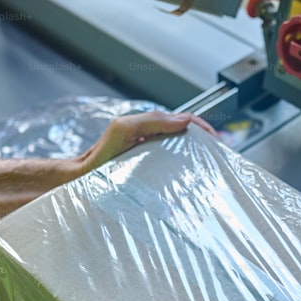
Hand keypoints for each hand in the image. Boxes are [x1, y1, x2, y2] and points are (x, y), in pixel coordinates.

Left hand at [75, 111, 216, 172]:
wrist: (84, 178)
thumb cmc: (101, 154)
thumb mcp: (125, 129)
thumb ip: (152, 120)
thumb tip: (184, 120)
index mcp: (150, 126)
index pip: (183, 120)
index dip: (200, 126)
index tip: (214, 138)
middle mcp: (153, 140)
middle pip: (185, 137)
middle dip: (203, 142)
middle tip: (217, 154)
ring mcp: (152, 158)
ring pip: (181, 154)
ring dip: (195, 159)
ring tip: (208, 167)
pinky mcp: (150, 175)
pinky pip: (172, 171)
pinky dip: (184, 173)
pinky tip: (189, 181)